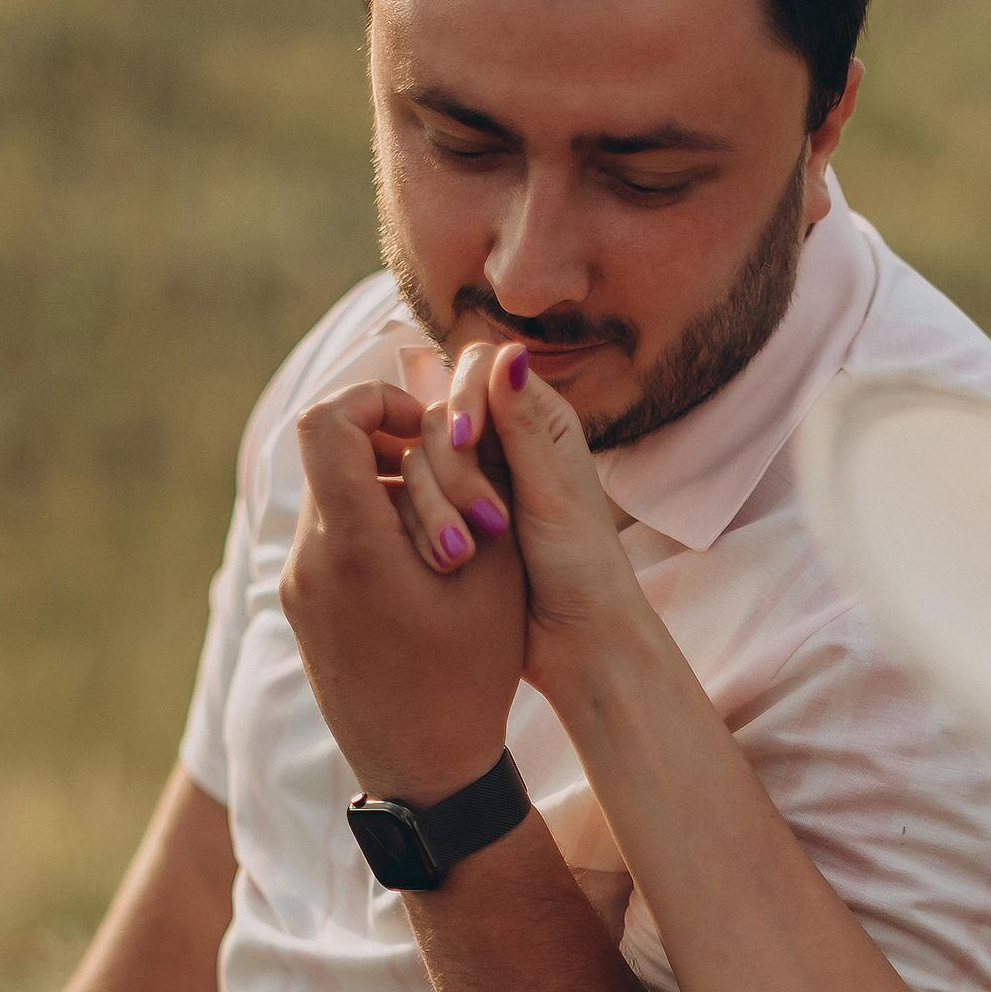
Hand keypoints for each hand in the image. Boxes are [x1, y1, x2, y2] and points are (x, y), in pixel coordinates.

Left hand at [284, 378, 526, 804]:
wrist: (425, 774)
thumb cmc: (471, 679)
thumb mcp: (495, 576)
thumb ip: (475, 485)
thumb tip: (455, 418)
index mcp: (354, 548)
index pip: (328, 422)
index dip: (375, 400)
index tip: (423, 425)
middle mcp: (309, 562)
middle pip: (328, 454)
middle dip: (388, 446)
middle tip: (444, 474)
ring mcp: (297, 588)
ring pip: (328, 494)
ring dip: (382, 487)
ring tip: (442, 528)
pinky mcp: (301, 609)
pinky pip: (326, 537)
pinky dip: (370, 526)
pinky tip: (420, 563)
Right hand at [385, 340, 656, 713]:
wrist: (575, 641)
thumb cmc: (581, 567)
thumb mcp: (554, 492)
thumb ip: (526, 425)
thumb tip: (510, 351)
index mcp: (537, 420)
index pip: (477, 368)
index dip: (461, 396)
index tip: (463, 441)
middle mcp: (499, 442)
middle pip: (438, 416)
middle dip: (449, 465)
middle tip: (485, 518)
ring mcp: (467, 482)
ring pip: (415, 461)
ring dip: (433, 504)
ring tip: (463, 554)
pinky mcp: (445, 521)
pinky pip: (409, 504)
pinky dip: (420, 526)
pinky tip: (441, 559)